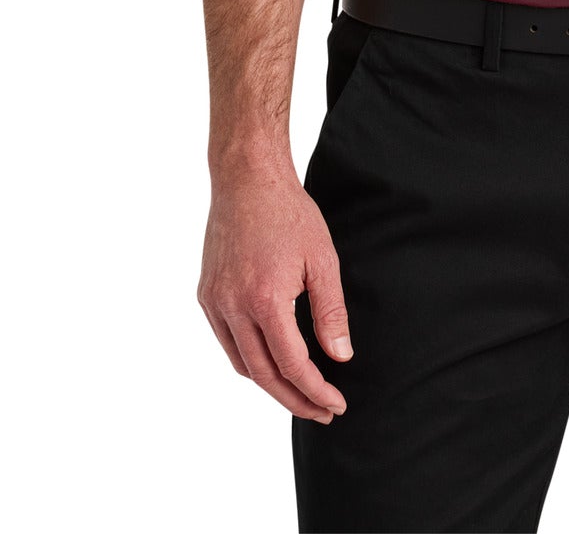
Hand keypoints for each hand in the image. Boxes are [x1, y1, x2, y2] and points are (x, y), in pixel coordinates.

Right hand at [198, 164, 353, 422]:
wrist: (247, 179)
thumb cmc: (289, 213)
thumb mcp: (323, 259)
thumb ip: (331, 312)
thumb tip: (340, 356)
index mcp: (265, 299)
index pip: (292, 365)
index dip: (315, 391)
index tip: (336, 404)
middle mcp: (233, 307)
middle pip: (263, 375)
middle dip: (294, 400)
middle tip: (322, 411)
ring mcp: (215, 302)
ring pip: (242, 363)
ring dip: (270, 385)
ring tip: (300, 393)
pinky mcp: (206, 295)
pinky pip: (227, 341)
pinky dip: (249, 360)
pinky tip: (271, 360)